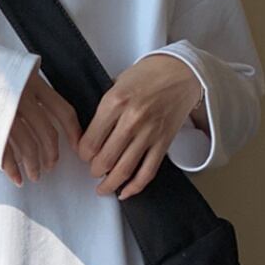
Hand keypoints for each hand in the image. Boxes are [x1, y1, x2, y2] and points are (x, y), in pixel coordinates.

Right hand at [2, 65, 82, 185]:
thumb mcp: (18, 70)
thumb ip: (34, 88)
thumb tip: (50, 111)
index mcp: (34, 84)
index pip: (63, 111)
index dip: (74, 132)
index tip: (78, 147)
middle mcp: (23, 97)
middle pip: (48, 133)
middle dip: (51, 155)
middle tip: (50, 166)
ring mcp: (5, 112)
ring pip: (28, 146)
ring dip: (33, 165)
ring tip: (34, 175)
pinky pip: (5, 151)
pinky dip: (11, 168)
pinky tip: (16, 177)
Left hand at [76, 54, 202, 199]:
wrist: (182, 72)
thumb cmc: (148, 75)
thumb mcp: (117, 83)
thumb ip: (103, 109)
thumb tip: (88, 135)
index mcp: (114, 103)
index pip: (90, 141)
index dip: (83, 153)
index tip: (83, 154)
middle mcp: (131, 120)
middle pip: (105, 159)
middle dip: (94, 170)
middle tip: (92, 170)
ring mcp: (149, 133)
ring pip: (124, 170)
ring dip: (110, 184)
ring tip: (102, 188)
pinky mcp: (164, 143)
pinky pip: (147, 172)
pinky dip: (134, 187)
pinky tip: (124, 192)